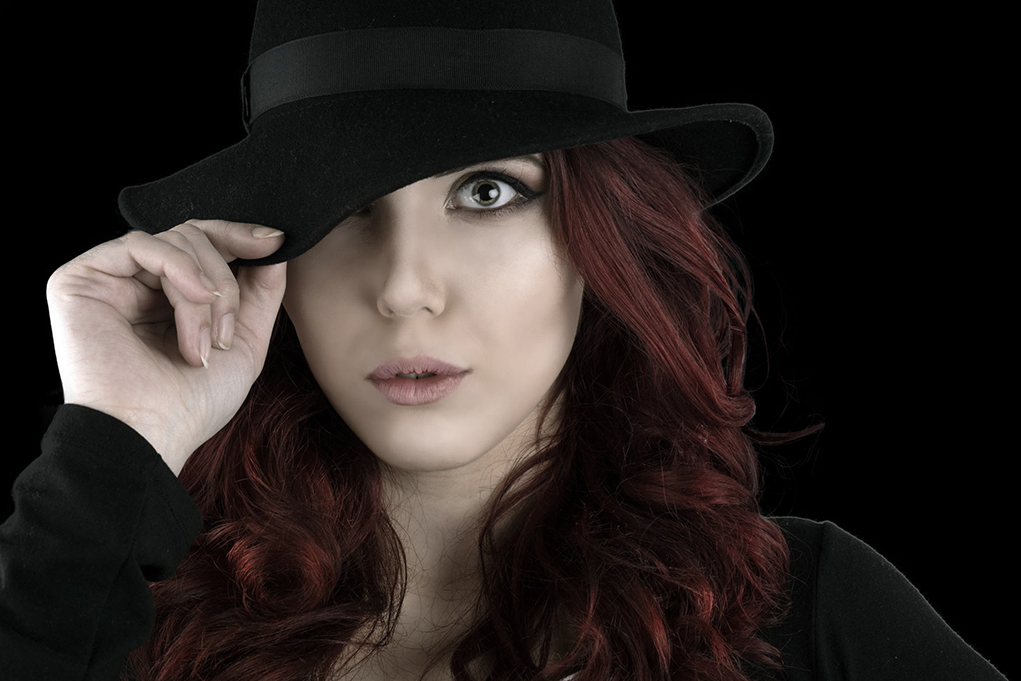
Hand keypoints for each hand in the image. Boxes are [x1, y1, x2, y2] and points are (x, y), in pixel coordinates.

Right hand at [46, 220, 287, 475]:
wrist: (152, 435)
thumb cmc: (193, 402)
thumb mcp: (244, 341)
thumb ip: (260, 290)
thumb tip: (274, 241)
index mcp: (168, 298)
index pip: (204, 245)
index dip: (240, 237)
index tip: (275, 243)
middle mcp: (136, 284)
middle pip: (194, 237)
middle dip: (226, 279)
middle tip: (229, 328)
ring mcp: (107, 279)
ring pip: (175, 242)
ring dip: (207, 290)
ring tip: (207, 342)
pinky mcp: (79, 279)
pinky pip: (141, 245)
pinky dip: (180, 270)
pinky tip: (196, 302)